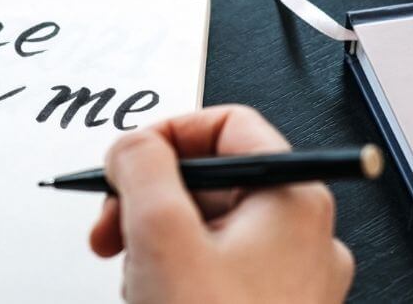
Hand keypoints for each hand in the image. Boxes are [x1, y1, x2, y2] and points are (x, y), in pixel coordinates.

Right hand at [89, 105, 354, 303]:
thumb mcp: (161, 236)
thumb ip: (142, 168)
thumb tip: (134, 143)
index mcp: (293, 199)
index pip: (229, 126)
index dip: (168, 135)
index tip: (126, 162)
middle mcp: (302, 235)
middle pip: (213, 181)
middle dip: (150, 201)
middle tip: (111, 228)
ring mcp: (291, 280)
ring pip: (208, 230)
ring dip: (157, 244)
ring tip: (139, 282)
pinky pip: (216, 274)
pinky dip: (176, 278)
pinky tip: (156, 302)